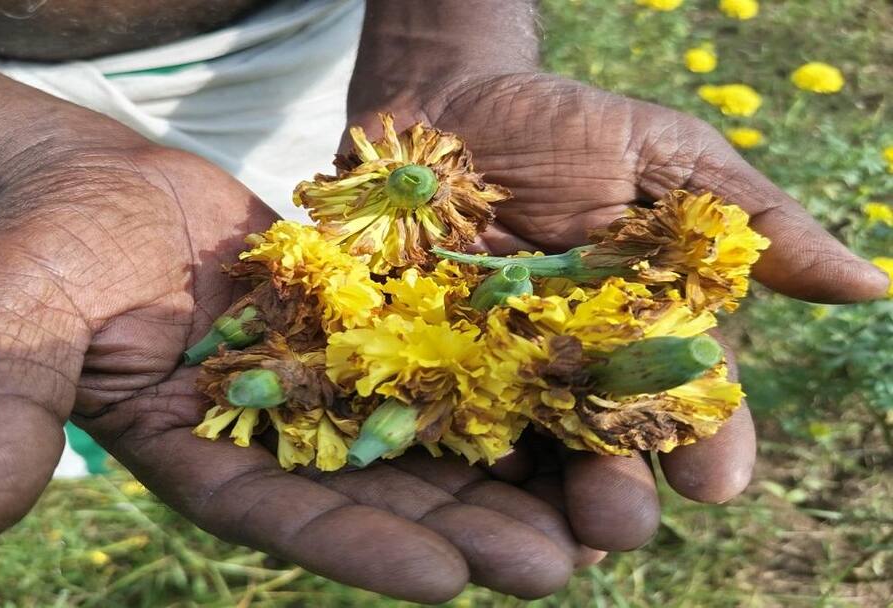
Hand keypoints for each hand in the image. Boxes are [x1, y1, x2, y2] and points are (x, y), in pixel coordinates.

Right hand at [0, 146, 596, 601]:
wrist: (89, 175)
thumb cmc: (41, 247)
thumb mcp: (8, 329)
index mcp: (198, 459)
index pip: (285, 520)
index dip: (361, 550)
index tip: (445, 581)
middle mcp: (271, 435)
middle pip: (376, 495)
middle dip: (463, 530)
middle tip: (557, 566)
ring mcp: (316, 379)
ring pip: (420, 436)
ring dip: (501, 471)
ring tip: (592, 509)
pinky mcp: (351, 321)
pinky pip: (428, 356)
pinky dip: (490, 379)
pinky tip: (562, 399)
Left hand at [348, 73, 889, 552]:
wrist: (440, 105)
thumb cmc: (559, 125)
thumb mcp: (662, 155)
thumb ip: (748, 225)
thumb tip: (871, 285)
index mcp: (644, 332)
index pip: (686, 401)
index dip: (706, 441)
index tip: (716, 479)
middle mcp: (573, 369)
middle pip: (602, 449)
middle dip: (615, 489)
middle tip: (619, 519)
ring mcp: (493, 373)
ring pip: (522, 456)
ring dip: (532, 501)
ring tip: (537, 537)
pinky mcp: (419, 364)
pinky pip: (431, 421)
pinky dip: (440, 452)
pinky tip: (446, 481)